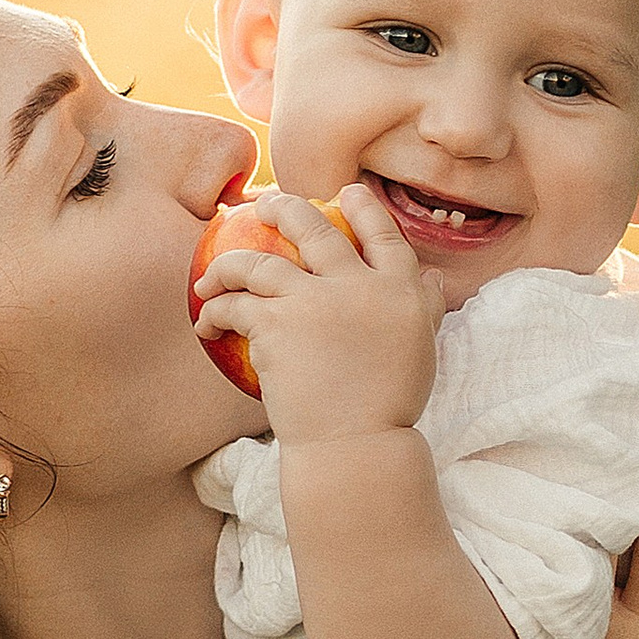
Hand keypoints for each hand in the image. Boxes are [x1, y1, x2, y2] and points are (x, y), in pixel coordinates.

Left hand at [192, 183, 443, 443]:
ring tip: (210, 275)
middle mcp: (357, 284)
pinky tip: (205, 324)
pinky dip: (213, 310)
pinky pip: (233, 304)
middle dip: (284, 207)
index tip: (347, 192)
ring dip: (227, 264)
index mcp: (400, 289)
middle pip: (315, 227)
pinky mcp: (275, 323)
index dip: (364, 207)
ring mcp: (313, 300)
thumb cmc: (389, 408)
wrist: (356, 445)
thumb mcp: (421, 349)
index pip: (383, 234)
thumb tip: (432, 279)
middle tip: (264, 204)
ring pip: (257, 261)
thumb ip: (424, 308)